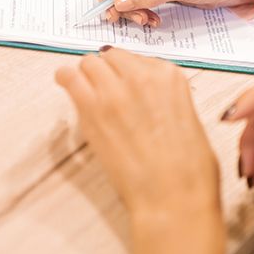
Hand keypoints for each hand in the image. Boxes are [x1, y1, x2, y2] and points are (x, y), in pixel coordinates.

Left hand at [56, 47, 225, 253]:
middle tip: (105, 90)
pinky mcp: (91, 108)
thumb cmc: (188, 167)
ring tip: (86, 90)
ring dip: (87, 75)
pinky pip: (69, 77)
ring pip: (89, 62)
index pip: (138, 58)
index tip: (125, 85)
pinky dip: (65, 78)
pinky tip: (66, 84)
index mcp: (169, 75)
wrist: (173, 197)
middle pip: (111, 56)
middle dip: (108, 70)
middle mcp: (141, 75)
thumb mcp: (188, 117)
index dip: (129, 73)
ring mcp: (114, 90)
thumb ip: (164, 96)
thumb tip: (145, 96)